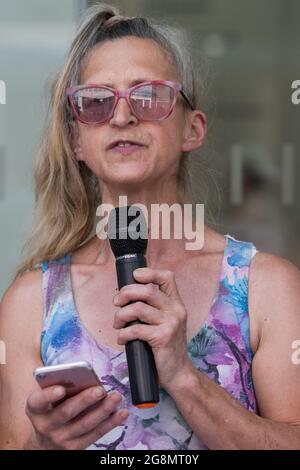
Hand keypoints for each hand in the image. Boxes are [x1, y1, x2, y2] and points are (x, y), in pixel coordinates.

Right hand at [25, 385, 128, 449]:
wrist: (45, 441)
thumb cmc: (50, 409)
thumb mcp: (46, 398)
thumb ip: (58, 385)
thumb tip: (83, 375)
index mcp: (36, 408)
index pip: (38, 401)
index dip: (49, 395)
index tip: (61, 389)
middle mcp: (46, 425)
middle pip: (66, 412)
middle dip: (85, 400)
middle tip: (100, 390)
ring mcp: (61, 438)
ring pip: (85, 424)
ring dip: (103, 410)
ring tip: (116, 397)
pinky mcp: (75, 447)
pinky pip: (96, 434)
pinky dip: (111, 423)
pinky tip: (121, 413)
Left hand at [113, 267, 191, 390]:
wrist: (178, 373)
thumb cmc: (166, 347)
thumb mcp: (165, 323)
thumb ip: (153, 308)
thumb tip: (127, 295)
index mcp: (176, 303)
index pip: (167, 277)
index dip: (149, 272)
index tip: (134, 277)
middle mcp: (176, 310)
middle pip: (147, 289)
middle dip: (126, 293)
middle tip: (117, 303)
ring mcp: (171, 323)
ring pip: (138, 308)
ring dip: (121, 315)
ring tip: (118, 324)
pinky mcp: (163, 337)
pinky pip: (135, 329)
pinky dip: (123, 334)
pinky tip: (122, 339)